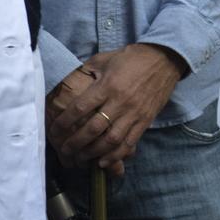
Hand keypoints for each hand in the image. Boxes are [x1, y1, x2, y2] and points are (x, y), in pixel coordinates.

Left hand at [51, 44, 186, 170]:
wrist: (165, 59)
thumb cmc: (133, 58)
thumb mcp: (106, 58)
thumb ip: (89, 70)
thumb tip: (72, 79)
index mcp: (108, 85)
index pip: (81, 107)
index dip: (65, 121)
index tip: (55, 130)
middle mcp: (120, 101)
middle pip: (93, 128)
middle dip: (76, 143)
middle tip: (65, 150)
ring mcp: (134, 113)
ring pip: (111, 140)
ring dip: (93, 152)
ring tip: (81, 158)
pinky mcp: (145, 121)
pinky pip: (129, 143)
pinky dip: (115, 155)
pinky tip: (103, 162)